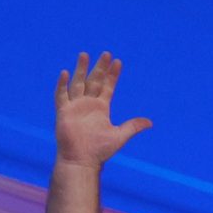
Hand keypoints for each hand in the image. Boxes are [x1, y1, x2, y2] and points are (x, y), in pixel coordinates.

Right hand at [54, 53, 152, 169]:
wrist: (82, 160)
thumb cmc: (100, 150)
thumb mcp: (120, 135)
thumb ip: (133, 126)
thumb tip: (150, 122)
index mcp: (101, 108)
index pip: (108, 86)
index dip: (113, 75)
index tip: (118, 62)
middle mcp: (88, 104)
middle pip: (94, 80)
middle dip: (100, 67)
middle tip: (105, 53)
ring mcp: (75, 107)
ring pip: (78, 83)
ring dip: (80, 69)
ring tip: (84, 54)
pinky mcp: (63, 112)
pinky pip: (61, 95)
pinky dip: (62, 85)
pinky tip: (65, 73)